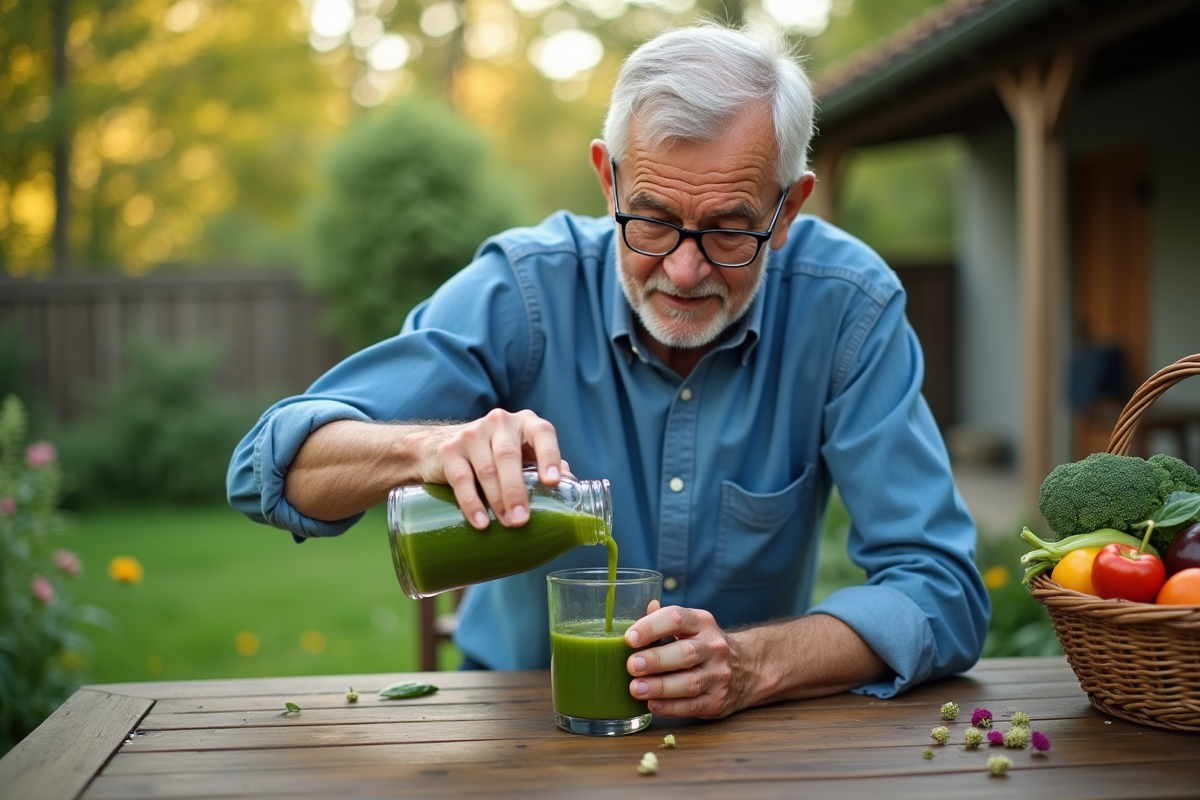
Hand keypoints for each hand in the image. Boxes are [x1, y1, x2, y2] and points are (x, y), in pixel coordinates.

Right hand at [418, 409, 568, 528]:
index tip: (553, 482)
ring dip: (498, 501)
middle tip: (523, 520)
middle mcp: (499, 422)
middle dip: (517, 491)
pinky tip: (481, 522)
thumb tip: (572, 491)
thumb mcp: (523, 456)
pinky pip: (462, 479)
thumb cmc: (495, 455)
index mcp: (525, 423)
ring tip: (507, 524)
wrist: (441, 447)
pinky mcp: (449, 450)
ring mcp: (472, 434)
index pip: (542, 433)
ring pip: (487, 469)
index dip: (549, 456)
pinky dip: (472, 503)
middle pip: (509, 456)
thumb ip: (545, 468)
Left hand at [623, 602, 749, 718]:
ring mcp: (718, 675)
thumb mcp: (691, 626)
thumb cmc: (704, 645)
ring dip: (660, 687)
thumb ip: (664, 620)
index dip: (651, 627)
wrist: (747, 668)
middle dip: (656, 659)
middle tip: (631, 665)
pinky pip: (693, 706)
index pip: (677, 619)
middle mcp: (713, 647)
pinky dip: (671, 707)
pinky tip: (653, 704)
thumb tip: (645, 608)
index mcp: (702, 623)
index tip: (629, 638)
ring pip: (690, 682)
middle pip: (685, 653)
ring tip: (636, 688)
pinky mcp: (717, 700)